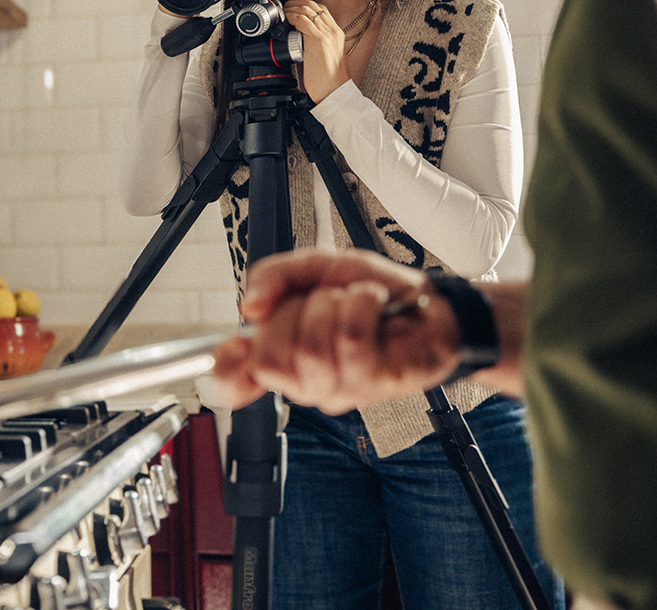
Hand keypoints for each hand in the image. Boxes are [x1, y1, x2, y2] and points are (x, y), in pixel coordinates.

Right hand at [212, 249, 462, 412]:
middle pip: (269, 357)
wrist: (430, 303)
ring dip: (334, 306)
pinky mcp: (372, 383)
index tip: (234, 347)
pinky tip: (372, 306)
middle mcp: (306, 380)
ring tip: (352, 303)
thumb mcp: (315, 269)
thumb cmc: (375, 292)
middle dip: (294, 313)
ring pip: (309, 348)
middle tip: (320, 303)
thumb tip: (248, 306)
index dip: (226, 369)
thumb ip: (273, 277)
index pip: (237, 381)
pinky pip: (348, 340)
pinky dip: (360, 305)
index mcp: (284, 355)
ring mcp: (338, 387)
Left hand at [281, 0, 348, 101]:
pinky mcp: (318, 39)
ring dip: (292, 9)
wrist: (335, 90)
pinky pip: (303, 20)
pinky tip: (287, 21)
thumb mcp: (325, 56)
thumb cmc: (328, 79)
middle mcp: (333, 30)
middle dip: (296, 3)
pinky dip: (292, 17)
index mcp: (336, 33)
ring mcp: (326, 33)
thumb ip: (315, 44)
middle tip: (285, 8)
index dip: (305, 6)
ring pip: (308, 9)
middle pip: (314, 5)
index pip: (322, 10)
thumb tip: (299, 39)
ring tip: (283, 13)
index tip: (293, 9)